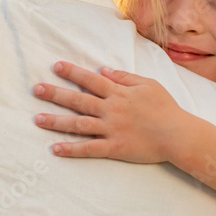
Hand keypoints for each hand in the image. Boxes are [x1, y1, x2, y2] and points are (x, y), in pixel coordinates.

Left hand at [33, 61, 190, 162]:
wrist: (179, 135)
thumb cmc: (166, 108)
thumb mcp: (148, 84)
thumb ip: (124, 77)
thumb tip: (104, 70)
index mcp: (119, 93)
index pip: (91, 80)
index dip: (72, 73)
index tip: (55, 66)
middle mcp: (111, 110)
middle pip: (78, 100)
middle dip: (56, 94)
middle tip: (36, 89)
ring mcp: (111, 129)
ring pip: (79, 124)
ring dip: (57, 121)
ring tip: (37, 119)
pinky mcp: (114, 148)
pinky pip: (89, 149)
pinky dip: (72, 149)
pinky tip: (55, 148)